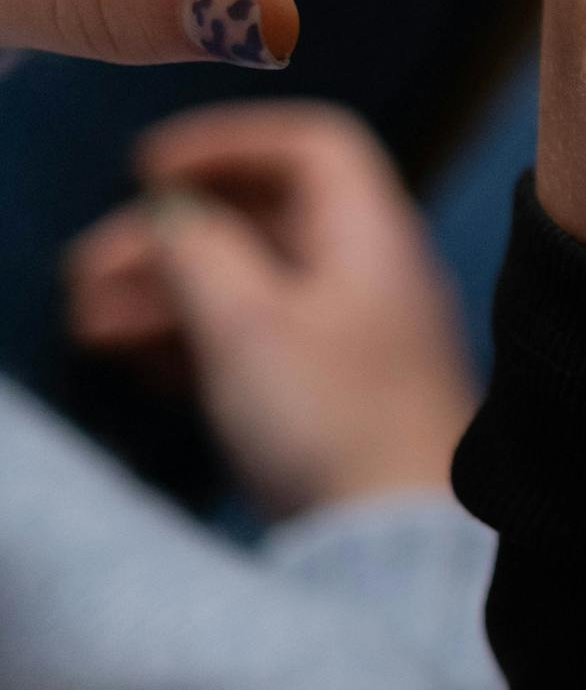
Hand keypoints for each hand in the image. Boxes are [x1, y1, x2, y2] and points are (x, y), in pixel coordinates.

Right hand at [66, 103, 476, 516]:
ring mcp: (355, 343)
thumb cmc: (330, 417)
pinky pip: (257, 346)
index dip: (226, 143)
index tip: (148, 170)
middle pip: (265, 223)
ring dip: (167, 293)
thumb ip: (200, 251)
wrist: (398, 546)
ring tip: (85, 322)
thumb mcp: (248, 321)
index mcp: (370, 235)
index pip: (311, 146)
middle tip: (84, 270)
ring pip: (251, 289)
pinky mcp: (334, 404)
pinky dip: (195, 342)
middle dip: (169, 237)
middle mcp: (370, 277)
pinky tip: (134, 363)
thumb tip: (173, 213)